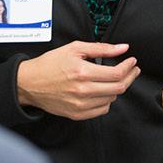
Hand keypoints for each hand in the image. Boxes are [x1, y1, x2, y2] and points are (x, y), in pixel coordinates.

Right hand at [17, 41, 139, 120]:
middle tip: (133, 70)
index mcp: (82, 72)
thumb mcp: (75, 49)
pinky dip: (107, 100)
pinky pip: (101, 110)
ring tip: (116, 78)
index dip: (129, 67)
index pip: (116, 73)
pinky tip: (104, 91)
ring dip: (118, 88)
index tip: (132, 62)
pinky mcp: (77, 114)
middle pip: (118, 88)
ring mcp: (80, 105)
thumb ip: (101, 48)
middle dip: (130, 77)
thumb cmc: (50, 64)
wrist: (29, 83)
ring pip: (111, 99)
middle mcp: (82, 91)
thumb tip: (122, 48)